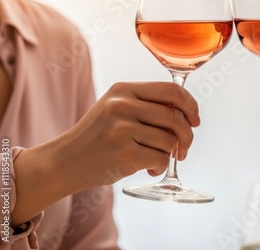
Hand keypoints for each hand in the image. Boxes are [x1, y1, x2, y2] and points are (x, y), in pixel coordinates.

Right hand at [55, 82, 199, 190]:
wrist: (64, 162)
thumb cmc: (97, 137)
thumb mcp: (116, 108)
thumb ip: (147, 105)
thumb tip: (186, 114)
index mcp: (124, 90)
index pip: (172, 91)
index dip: (190, 105)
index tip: (195, 120)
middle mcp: (123, 105)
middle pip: (176, 118)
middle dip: (187, 136)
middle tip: (183, 149)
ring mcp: (122, 129)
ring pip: (170, 141)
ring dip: (169, 154)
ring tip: (154, 159)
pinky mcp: (124, 153)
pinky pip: (161, 159)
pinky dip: (160, 167)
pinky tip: (148, 168)